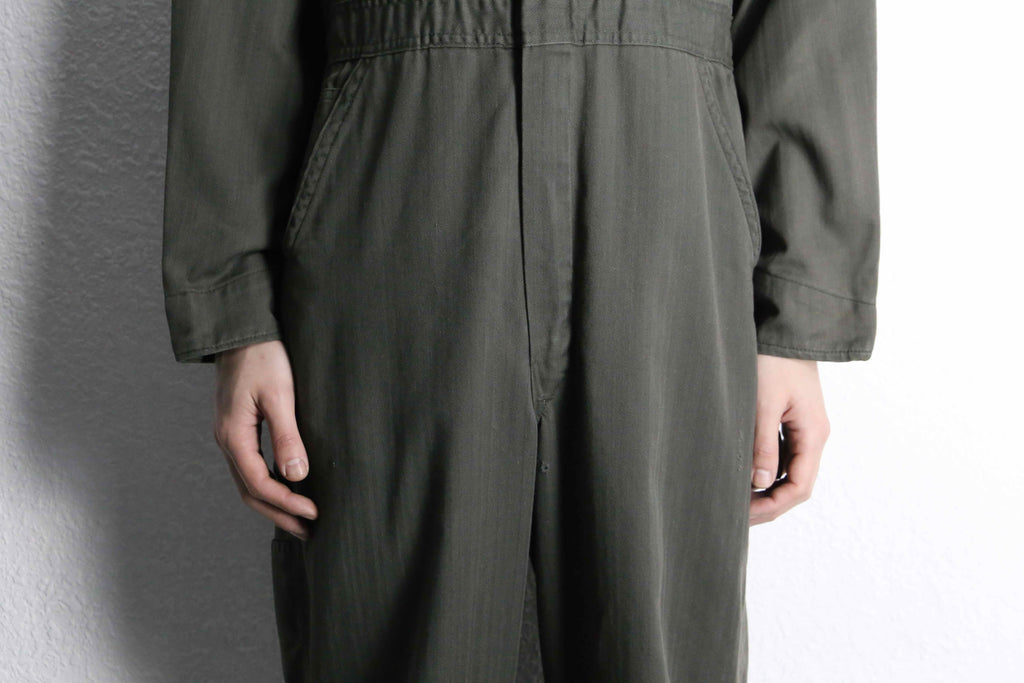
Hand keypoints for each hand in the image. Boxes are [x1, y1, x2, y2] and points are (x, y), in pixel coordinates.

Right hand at [213, 339, 316, 539]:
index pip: (260, 483)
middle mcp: (227, 440)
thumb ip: (287, 436)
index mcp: (234, 435)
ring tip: (299, 519)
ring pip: (248, 481)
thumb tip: (296, 475)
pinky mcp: (238, 427)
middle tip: (307, 531)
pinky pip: (250, 466)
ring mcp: (230, 434)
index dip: (286, 503)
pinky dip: (268, 485)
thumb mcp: (280, 395)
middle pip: (250, 490)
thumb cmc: (262, 357)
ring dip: (273, 503)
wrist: (242, 330)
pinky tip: (286, 488)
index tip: (314, 513)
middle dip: (278, 513)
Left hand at [749, 355, 829, 525]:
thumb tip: (760, 483)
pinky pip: (781, 453)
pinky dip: (764, 468)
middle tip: (735, 514)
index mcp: (813, 434)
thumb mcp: (763, 402)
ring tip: (734, 498)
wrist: (785, 327)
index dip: (772, 506)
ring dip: (765, 488)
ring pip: (788, 470)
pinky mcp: (790, 418)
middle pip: (795, 483)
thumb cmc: (774, 360)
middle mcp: (813, 434)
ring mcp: (803, 427)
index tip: (743, 515)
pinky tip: (742, 473)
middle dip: (768, 503)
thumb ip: (762, 444)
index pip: (799, 486)